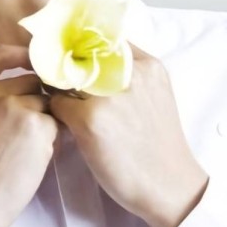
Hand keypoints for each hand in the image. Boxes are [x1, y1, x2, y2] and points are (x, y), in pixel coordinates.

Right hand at [0, 44, 58, 226]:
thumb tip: (15, 77)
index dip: (21, 54)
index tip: (35, 61)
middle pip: (29, 80)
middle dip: (36, 100)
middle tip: (27, 131)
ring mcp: (11, 106)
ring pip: (46, 103)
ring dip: (45, 122)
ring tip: (25, 151)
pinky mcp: (35, 125)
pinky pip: (56, 123)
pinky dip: (52, 140)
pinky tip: (32, 160)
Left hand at [47, 41, 209, 226]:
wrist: (171, 187)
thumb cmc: (160, 146)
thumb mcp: (155, 97)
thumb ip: (130, 75)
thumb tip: (91, 62)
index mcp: (148, 65)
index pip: (104, 38)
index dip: (83, 46)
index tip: (72, 56)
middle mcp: (129, 73)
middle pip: (80, 53)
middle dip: (65, 64)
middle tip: (55, 77)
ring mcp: (108, 96)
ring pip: (64, 77)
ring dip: (57, 88)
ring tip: (59, 102)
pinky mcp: (90, 120)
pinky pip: (57, 104)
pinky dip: (56, 113)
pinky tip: (65, 125)